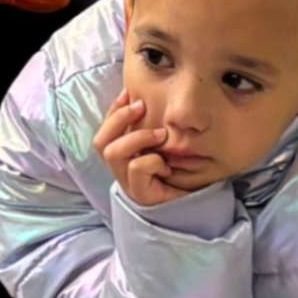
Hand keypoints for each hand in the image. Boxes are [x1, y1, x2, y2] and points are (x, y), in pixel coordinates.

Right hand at [94, 91, 184, 208]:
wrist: (196, 203)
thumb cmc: (181, 174)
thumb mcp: (165, 146)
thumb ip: (154, 129)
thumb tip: (147, 98)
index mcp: (123, 158)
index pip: (105, 132)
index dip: (112, 111)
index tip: (128, 93)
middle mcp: (120, 171)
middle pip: (101, 142)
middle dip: (118, 119)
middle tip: (142, 107)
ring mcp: (128, 184)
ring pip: (113, 153)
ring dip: (137, 137)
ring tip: (161, 135)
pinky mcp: (140, 194)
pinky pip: (137, 168)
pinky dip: (152, 161)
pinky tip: (167, 166)